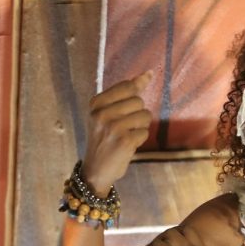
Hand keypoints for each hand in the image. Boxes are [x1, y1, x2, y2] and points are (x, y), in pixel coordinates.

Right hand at [81, 71, 153, 193]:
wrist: (96, 170)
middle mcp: (102, 114)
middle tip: (124, 127)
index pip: (127, 87)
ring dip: (140, 127)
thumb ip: (126, 94)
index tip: (141, 88)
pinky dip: (139, 139)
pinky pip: (144, 132)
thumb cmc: (103, 139)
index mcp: (96, 104)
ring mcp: (113, 128)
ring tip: (126, 135)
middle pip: (138, 101)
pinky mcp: (124, 141)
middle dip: (137, 114)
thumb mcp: (106, 114)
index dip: (137, 90)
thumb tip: (148, 74)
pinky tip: (128, 145)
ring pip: (144, 116)